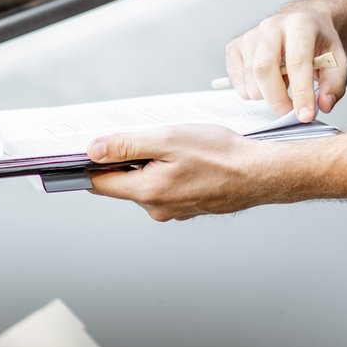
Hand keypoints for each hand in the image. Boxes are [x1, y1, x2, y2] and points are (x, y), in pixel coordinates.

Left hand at [86, 125, 267, 220]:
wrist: (259, 174)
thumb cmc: (219, 155)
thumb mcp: (168, 139)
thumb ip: (127, 145)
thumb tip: (92, 151)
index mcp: (147, 192)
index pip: (100, 183)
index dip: (89, 164)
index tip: (87, 148)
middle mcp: (156, 208)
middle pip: (122, 182)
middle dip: (126, 159)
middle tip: (146, 136)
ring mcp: (173, 210)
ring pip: (145, 184)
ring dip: (150, 164)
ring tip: (175, 145)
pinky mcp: (187, 207)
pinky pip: (165, 188)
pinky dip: (167, 171)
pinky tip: (186, 157)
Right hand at [225, 0, 346, 122]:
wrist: (301, 20)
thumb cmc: (318, 41)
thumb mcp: (337, 59)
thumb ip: (334, 84)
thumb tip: (322, 105)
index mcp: (299, 24)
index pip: (296, 61)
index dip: (301, 92)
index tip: (305, 116)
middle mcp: (270, 26)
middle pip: (263, 69)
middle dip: (277, 99)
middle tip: (291, 112)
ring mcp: (249, 36)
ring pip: (250, 80)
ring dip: (266, 96)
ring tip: (283, 86)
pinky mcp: (234, 47)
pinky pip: (238, 83)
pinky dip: (252, 92)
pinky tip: (267, 82)